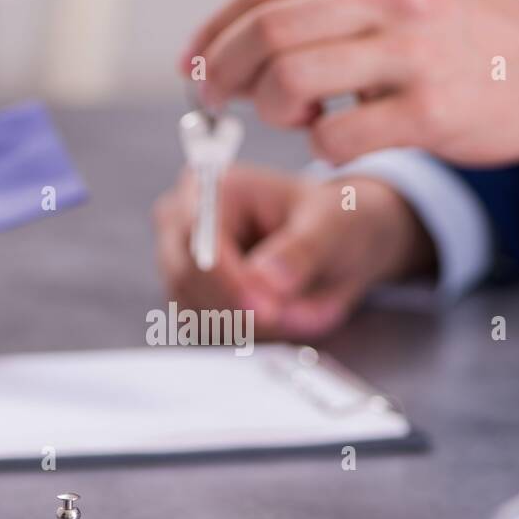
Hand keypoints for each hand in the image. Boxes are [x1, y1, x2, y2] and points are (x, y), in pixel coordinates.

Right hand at [152, 164, 432, 339]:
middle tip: (294, 318)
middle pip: (187, 279)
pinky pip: (203, 328)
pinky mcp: (188, 293)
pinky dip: (242, 332)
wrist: (339, 240)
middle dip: (241, 308)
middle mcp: (184, 219)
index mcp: (214, 186)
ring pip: (194, 310)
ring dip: (247, 324)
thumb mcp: (334, 227)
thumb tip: (267, 283)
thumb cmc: (336, 220)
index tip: (269, 311)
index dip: (228, 282)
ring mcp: (180, 258)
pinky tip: (276, 315)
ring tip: (297, 309)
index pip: (198, 239)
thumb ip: (301, 253)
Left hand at [180, 0, 518, 166]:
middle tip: (219, 102)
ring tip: (297, 118)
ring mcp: (413, 54)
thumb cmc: (475, 40)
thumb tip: (248, 43)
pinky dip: (320, 148)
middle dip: (222, 74)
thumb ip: (336, 6)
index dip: (214, 32)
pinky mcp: (430, 114)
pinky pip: (335, 139)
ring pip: (290, 82)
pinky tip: (342, 140)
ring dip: (271, 111)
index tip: (192, 65)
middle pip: (266, 33)